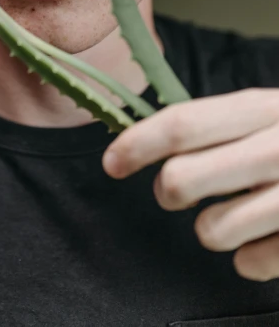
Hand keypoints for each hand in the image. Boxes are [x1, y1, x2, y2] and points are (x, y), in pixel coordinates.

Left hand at [102, 88, 278, 281]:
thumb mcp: (262, 114)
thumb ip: (211, 126)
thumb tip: (141, 138)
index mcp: (261, 108)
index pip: (182, 124)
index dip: (137, 144)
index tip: (111, 162)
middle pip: (183, 180)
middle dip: (168, 190)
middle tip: (177, 189)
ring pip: (211, 230)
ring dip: (211, 227)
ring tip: (232, 213)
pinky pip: (251, 265)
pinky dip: (249, 257)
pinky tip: (266, 237)